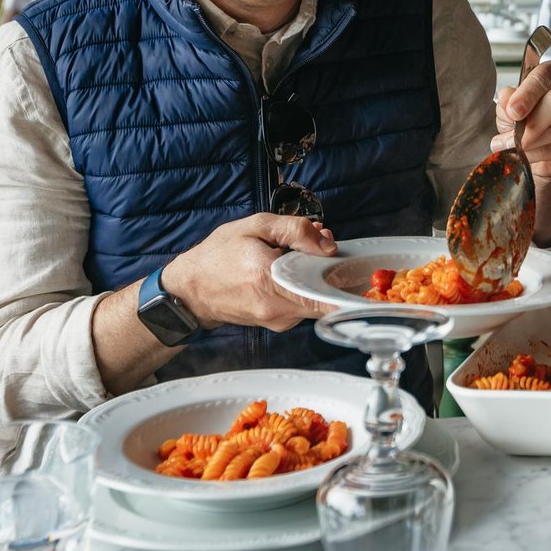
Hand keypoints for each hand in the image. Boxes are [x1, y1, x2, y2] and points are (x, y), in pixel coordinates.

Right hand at [162, 214, 338, 332]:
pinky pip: (305, 304)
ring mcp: (278, 320)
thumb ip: (295, 230)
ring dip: (318, 276)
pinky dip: (306, 286)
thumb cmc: (219, 255)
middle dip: (332, 268)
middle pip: (326, 294)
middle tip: (321, 244)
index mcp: (269, 278)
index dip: (346, 281)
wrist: (192, 289)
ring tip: (299, 254)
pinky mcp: (279, 323)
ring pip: (317, 299)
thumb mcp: (255, 226)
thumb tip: (327, 244)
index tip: (357, 270)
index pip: (322, 293)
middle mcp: (276, 307)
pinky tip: (292, 270)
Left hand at [492, 59, 550, 179]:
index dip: (527, 94)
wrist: (536, 144)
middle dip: (533, 121)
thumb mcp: (511, 104)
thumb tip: (506, 97)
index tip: (513, 111)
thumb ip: (508, 100)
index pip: (545, 76)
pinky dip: (537, 154)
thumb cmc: (527, 115)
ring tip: (513, 146)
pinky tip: (525, 154)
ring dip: (531, 142)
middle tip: (516, 134)